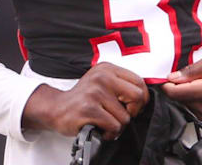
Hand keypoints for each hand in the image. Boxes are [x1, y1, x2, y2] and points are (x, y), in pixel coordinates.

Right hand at [21, 62, 148, 139]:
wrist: (56, 108)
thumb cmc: (83, 98)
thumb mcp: (103, 82)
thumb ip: (121, 84)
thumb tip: (144, 97)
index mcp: (108, 69)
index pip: (139, 81)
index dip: (142, 98)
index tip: (134, 106)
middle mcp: (102, 77)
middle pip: (138, 96)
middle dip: (134, 111)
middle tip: (123, 115)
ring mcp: (95, 93)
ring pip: (125, 116)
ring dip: (118, 125)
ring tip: (106, 122)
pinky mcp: (89, 109)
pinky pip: (114, 126)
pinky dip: (110, 132)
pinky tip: (101, 128)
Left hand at [161, 51, 201, 125]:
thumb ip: (193, 68)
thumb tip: (173, 76)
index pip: (173, 93)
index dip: (167, 83)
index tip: (170, 76)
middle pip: (178, 99)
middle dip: (182, 87)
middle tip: (197, 76)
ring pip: (186, 105)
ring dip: (190, 95)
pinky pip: (195, 111)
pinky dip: (198, 102)